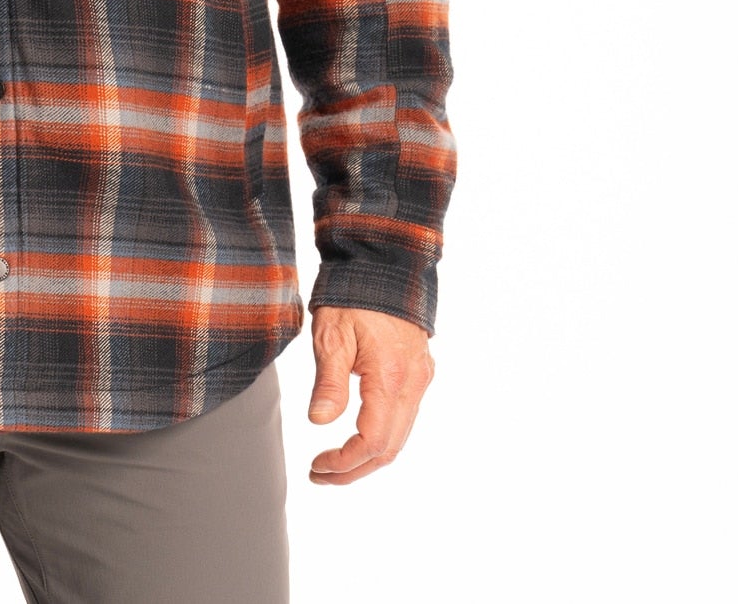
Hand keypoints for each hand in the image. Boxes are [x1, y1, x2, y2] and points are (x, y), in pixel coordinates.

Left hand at [306, 306, 434, 484]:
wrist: (383, 262)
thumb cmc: (352, 294)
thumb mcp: (331, 335)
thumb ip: (329, 382)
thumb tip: (319, 421)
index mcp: (391, 377)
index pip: (373, 441)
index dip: (345, 462)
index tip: (318, 466)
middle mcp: (413, 383)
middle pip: (390, 448)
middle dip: (354, 469)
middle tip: (320, 474)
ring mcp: (420, 378)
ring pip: (400, 435)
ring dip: (368, 456)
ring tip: (333, 463)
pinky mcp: (419, 371)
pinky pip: (405, 417)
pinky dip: (382, 436)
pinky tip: (357, 436)